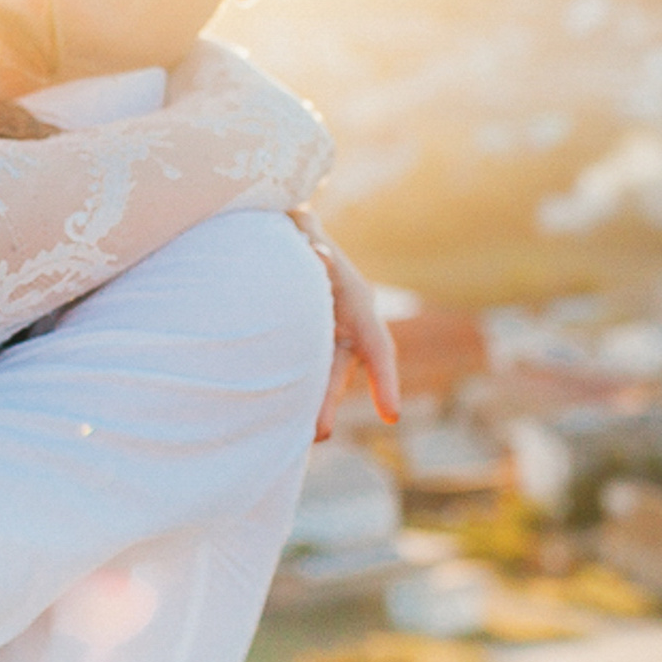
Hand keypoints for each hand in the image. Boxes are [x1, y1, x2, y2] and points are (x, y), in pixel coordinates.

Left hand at [292, 208, 399, 440]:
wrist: (283, 231)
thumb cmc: (296, 227)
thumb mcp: (303, 227)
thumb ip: (309, 237)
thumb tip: (317, 255)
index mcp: (356, 301)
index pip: (377, 345)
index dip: (385, 380)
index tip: (392, 416)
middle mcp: (348, 324)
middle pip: (341, 370)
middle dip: (328, 401)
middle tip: (318, 433)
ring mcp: (326, 336)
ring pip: (319, 375)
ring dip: (308, 404)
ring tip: (292, 434)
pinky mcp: (304, 341)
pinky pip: (300, 367)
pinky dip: (290, 388)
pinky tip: (269, 413)